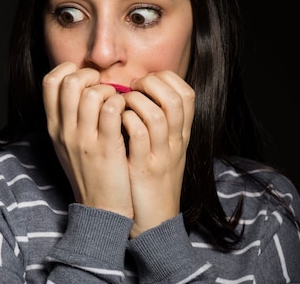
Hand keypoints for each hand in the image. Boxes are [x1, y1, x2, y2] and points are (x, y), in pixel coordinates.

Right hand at [42, 62, 133, 217]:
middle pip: (70, 82)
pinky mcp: (106, 148)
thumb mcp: (67, 144)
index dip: (69, 70)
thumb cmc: (89, 171)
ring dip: (110, 91)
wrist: (100, 208)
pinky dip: (122, 103)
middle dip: (91, 76)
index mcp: (53, 126)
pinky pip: (112, 109)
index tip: (86, 79)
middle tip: (104, 88)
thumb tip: (78, 85)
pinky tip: (126, 113)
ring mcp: (84, 139)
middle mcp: (64, 130)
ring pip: (92, 93)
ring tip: (118, 102)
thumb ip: (68, 116)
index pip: (50, 81)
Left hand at [121, 71, 193, 236]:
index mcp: (180, 134)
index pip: (186, 93)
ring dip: (134, 102)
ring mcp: (160, 155)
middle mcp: (174, 142)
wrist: (154, 219)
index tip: (142, 83)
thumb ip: (156, 121)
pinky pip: (137, 135)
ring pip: (155, 114)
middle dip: (149, 85)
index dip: (164, 80)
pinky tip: (113, 121)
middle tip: (129, 90)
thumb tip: (136, 90)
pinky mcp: (143, 168)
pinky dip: (124, 121)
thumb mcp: (161, 148)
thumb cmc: (150, 178)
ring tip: (119, 104)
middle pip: (175, 98)